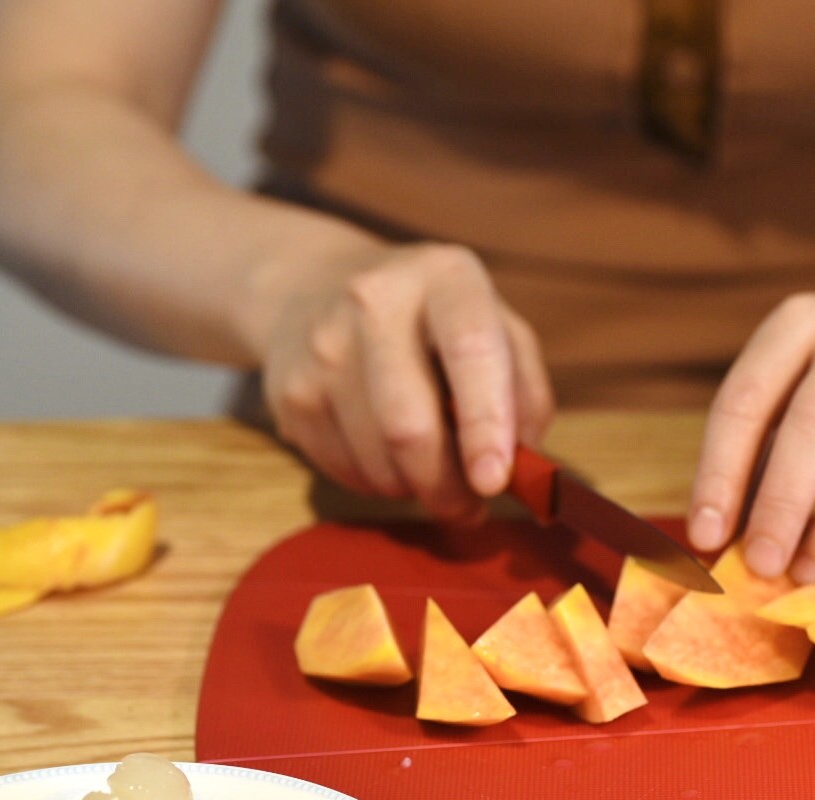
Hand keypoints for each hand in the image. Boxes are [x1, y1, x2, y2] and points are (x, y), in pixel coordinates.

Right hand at [260, 242, 554, 518]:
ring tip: (428, 469)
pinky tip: (386, 454)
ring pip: (378, 463)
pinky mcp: (289, 393)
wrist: (315, 287)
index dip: (485, 424)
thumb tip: (523, 468)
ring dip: (414, 488)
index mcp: (444, 277)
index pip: (471, 350)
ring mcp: (322, 347)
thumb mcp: (495, 328)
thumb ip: (525, 393)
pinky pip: (346, 472)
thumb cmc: (432, 323)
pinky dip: (378, 483)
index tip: (494, 481)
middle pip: (409, 427)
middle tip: (470, 506)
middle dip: (447, 487)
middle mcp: (374, 301)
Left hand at [688, 295, 814, 583]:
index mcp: (801, 321)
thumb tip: (715, 541)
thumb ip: (757, 460)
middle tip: (763, 565)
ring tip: (812, 568)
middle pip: (814, 424)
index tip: (706, 537)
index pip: (745, 400)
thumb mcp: (797, 403)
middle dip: (781, 506)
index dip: (720, 473)